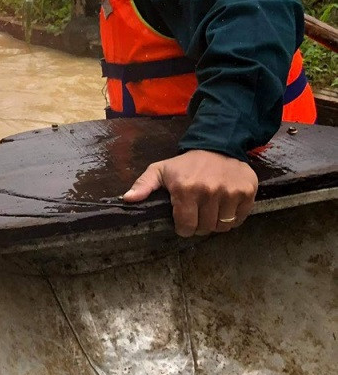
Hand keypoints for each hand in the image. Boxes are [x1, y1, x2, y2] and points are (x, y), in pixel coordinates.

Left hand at [122, 150, 257, 237]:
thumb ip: (143, 185)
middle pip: (204, 228)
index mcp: (185, 189)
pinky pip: (240, 219)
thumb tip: (127, 199)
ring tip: (211, 209)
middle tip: (197, 212)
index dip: (183, 227)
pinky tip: (225, 206)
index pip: (186, 227)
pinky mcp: (248, 191)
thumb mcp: (160, 170)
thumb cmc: (186, 164)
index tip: (183, 219)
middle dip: (199, 225)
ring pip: (222, 226)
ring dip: (216, 222)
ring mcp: (231, 192)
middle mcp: (210, 191)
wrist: (217, 145)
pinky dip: (232, 218)